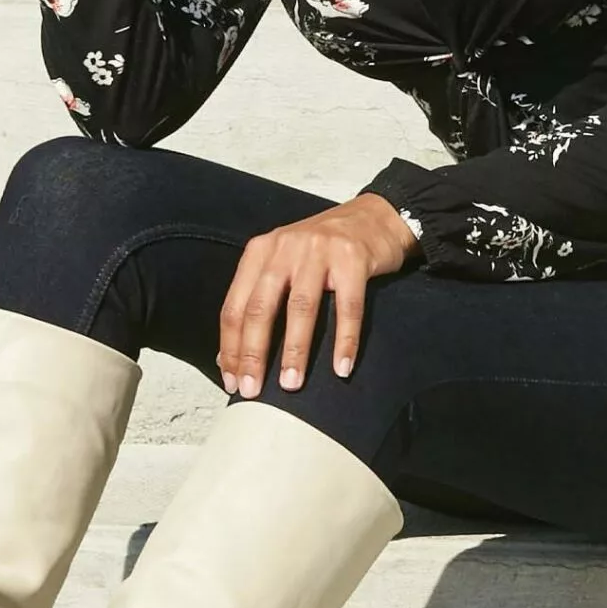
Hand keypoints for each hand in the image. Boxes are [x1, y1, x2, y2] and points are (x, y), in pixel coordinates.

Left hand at [218, 196, 418, 396]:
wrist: (375, 217)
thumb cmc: (323, 250)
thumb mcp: (283, 263)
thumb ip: (259, 299)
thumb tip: (232, 358)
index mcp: (260, 251)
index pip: (235, 306)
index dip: (231, 347)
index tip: (231, 381)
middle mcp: (285, 248)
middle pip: (261, 307)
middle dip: (254, 354)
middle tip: (252, 391)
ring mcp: (319, 251)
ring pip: (301, 308)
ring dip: (295, 351)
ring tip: (291, 384)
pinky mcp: (353, 259)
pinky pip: (348, 307)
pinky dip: (345, 340)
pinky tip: (342, 367)